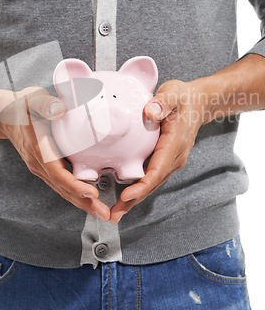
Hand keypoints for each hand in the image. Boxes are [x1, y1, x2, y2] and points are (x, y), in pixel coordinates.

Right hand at [0, 87, 110, 221]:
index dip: (74, 185)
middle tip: (105, 215)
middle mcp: (39, 164)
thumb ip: (46, 104)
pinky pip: (61, 185)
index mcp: (38, 149)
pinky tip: (90, 200)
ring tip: (102, 213)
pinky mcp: (45, 167)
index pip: (57, 173)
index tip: (92, 192)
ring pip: (62, 190)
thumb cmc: (22, 106)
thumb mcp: (33, 99)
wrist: (4, 115)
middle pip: (62, 188)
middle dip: (84, 203)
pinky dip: (76, 195)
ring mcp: (41, 168)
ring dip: (82, 203)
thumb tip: (59, 110)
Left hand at [110, 79, 206, 222]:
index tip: (126, 196)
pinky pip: (151, 178)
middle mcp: (174, 158)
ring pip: (151, 184)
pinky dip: (138, 189)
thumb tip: (151, 111)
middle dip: (133, 201)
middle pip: (152, 184)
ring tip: (115, 212)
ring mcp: (170, 161)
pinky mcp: (165, 160)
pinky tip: (124, 196)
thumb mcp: (174, 94)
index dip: (141, 186)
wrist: (198, 103)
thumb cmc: (184, 98)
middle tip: (113, 215)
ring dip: (134, 199)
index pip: (157, 170)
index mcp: (174, 145)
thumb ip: (163, 102)